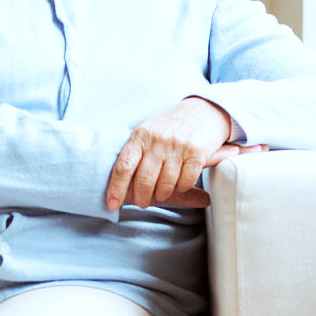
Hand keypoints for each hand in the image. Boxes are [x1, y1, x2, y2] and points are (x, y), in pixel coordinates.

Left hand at [105, 97, 261, 209]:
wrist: (203, 110)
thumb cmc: (170, 127)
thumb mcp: (148, 132)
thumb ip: (136, 152)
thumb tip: (118, 182)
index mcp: (140, 136)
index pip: (123, 166)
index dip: (116, 188)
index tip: (112, 205)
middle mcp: (157, 141)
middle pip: (144, 180)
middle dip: (141, 197)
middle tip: (142, 203)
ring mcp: (177, 147)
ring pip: (165, 184)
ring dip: (162, 195)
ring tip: (161, 194)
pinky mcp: (197, 153)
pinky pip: (186, 182)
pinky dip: (182, 188)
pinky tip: (179, 184)